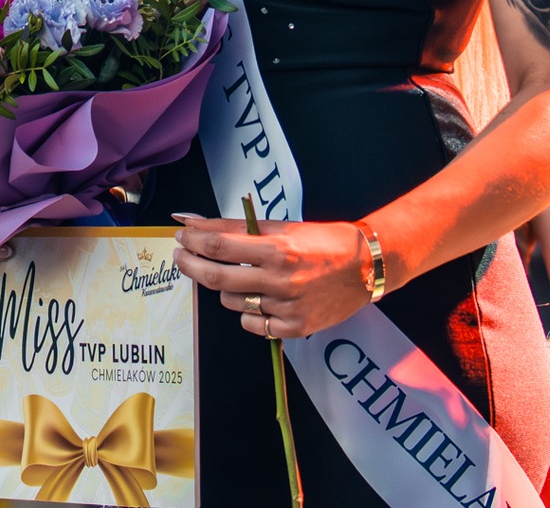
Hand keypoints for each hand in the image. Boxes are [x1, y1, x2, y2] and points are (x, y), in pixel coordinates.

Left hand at [172, 213, 373, 338]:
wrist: (367, 267)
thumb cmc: (325, 242)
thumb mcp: (282, 227)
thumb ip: (236, 227)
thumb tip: (195, 222)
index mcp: (279, 249)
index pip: (219, 246)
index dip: (193, 241)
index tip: (182, 236)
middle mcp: (281, 281)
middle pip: (217, 278)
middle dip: (191, 265)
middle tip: (182, 256)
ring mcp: (287, 308)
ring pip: (232, 302)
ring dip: (225, 288)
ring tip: (239, 276)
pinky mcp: (295, 328)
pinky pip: (252, 324)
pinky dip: (247, 311)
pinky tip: (258, 297)